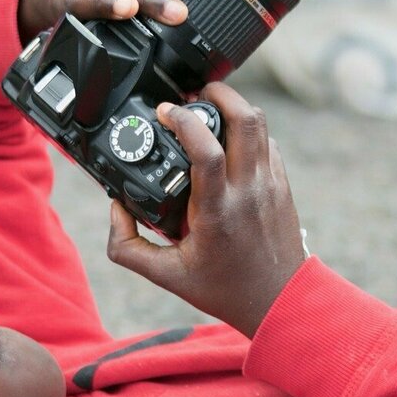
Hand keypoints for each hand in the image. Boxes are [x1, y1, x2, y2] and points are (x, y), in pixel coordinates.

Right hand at [107, 83, 307, 337]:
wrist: (280, 302)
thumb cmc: (225, 289)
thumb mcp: (167, 275)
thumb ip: (128, 247)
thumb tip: (115, 210)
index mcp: (216, 210)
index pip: (205, 148)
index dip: (183, 120)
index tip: (165, 112)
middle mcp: (247, 191)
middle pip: (245, 119)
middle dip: (218, 94)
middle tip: (194, 94)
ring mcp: (269, 184)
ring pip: (260, 124)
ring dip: (234, 106)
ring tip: (209, 108)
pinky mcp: (281, 185)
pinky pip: (267, 143)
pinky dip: (247, 132)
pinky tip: (229, 141)